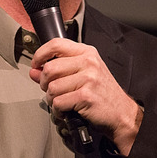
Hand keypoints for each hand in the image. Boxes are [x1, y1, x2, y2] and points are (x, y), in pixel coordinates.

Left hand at [29, 38, 141, 154]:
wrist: (122, 112)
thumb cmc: (102, 93)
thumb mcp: (83, 74)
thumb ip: (58, 70)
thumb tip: (34, 71)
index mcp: (87, 53)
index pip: (56, 44)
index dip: (40, 54)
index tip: (36, 64)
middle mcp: (88, 62)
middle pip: (50, 68)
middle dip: (44, 83)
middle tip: (50, 89)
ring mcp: (88, 79)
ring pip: (52, 87)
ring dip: (51, 99)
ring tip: (61, 101)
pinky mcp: (86, 96)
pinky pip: (58, 102)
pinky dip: (58, 110)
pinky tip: (66, 110)